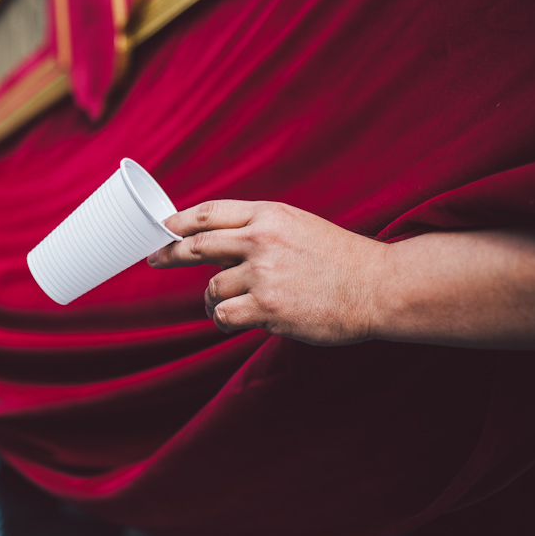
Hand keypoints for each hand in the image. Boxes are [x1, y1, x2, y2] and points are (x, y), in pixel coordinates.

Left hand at [148, 200, 385, 345]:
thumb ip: (259, 228)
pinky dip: (223, 321)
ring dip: (213, 300)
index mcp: (269, 215)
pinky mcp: (268, 306)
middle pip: (197, 246)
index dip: (179, 222)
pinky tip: (233, 322)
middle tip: (155, 259)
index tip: (162, 229)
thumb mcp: (299, 226)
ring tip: (230, 306)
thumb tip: (215, 240)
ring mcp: (263, 274)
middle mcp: (261, 240)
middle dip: (170, 254)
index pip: (210, 213)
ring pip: (211, 288)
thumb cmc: (341, 260)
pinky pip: (224, 315)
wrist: (379, 287)